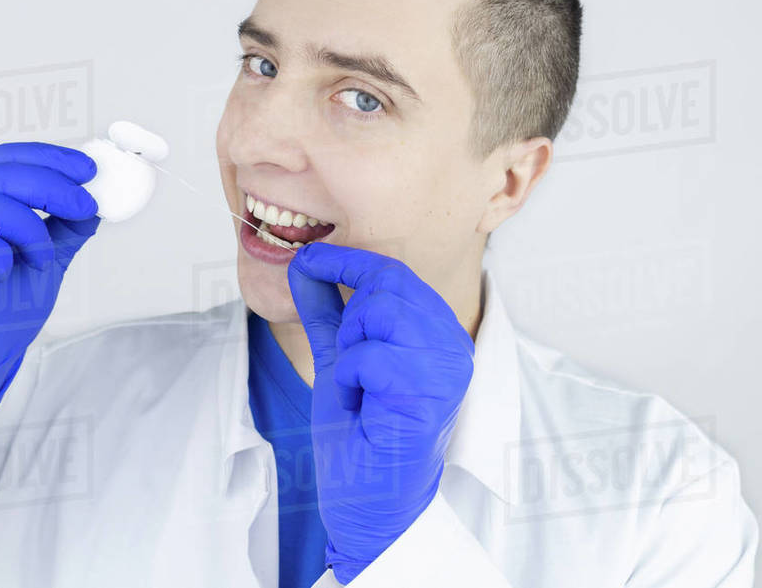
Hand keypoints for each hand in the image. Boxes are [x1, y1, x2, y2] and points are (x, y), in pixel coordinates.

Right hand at [0, 142, 100, 448]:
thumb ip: (66, 229)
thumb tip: (96, 202)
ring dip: (31, 230)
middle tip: (86, 206)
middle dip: (54, 186)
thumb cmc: (1, 310)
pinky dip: (2, 259)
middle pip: (2, 172)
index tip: (89, 170)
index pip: (9, 158)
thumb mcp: (48, 260)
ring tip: (42, 260)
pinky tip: (3, 277)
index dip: (51, 157)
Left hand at [287, 243, 474, 583]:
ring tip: (359, 387)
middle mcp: (454, 344)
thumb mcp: (338, 359)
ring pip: (381, 312)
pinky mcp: (431, 394)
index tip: (309, 259)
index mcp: (438, 331)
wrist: (366, 503)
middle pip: (387, 285)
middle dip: (350, 319)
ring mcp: (448, 369)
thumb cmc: (360, 437)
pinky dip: (350, 378)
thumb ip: (327, 311)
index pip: (394, 273)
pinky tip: (361, 406)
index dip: (347, 261)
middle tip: (350, 367)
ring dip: (351, 349)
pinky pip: (371, 355)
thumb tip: (307, 262)